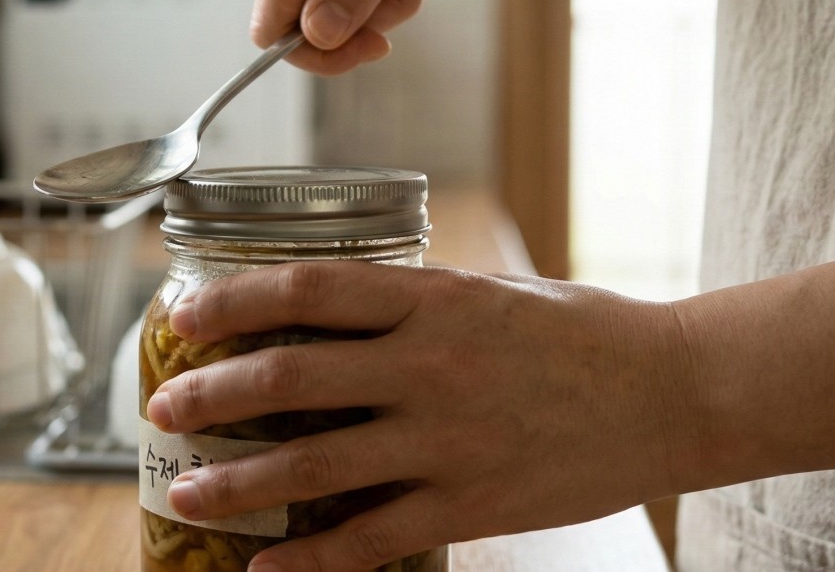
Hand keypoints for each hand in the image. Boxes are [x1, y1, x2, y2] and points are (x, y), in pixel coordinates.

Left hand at [146, 262, 699, 570]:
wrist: (673, 391)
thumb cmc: (583, 333)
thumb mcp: (492, 293)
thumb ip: (414, 304)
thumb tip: (339, 310)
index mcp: (431, 300)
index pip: (303, 291)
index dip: (230, 302)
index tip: (183, 317)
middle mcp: (428, 366)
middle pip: (288, 378)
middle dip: (210, 396)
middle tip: (161, 412)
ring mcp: (447, 440)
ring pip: (314, 463)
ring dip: (237, 483)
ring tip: (185, 492)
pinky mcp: (471, 503)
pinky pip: (372, 539)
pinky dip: (311, 559)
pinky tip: (266, 569)